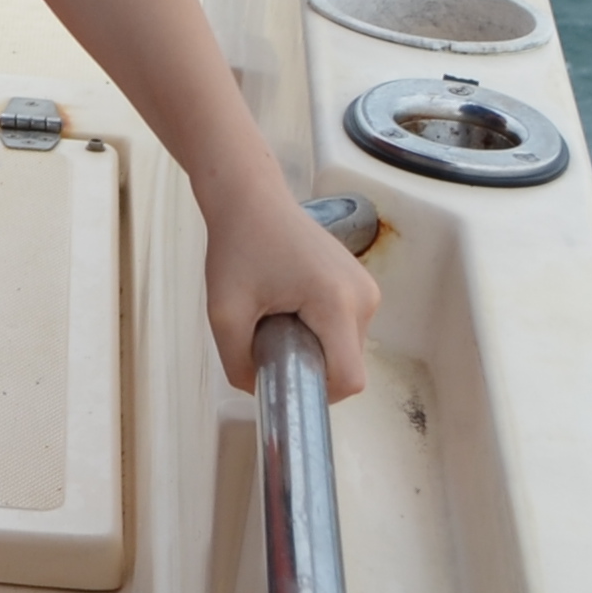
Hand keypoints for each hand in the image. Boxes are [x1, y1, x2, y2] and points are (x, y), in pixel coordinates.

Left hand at [200, 172, 378, 399]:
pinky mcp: (361, 285)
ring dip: (315, 347)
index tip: (284, 376)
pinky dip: (320, 331)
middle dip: (310, 365)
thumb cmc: (238, 246)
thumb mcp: (224, 313)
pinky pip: (345, 329)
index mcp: (337, 303)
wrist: (251, 200)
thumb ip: (239, 365)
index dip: (317, 392)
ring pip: (347, 349)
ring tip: (279, 317)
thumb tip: (261, 391)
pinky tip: (291, 307)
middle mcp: (363, 297)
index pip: (349, 379)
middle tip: (270, 339)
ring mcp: (367, 290)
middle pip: (347, 365)